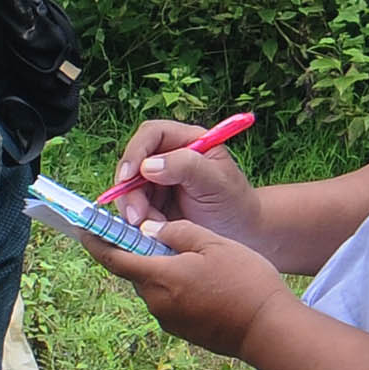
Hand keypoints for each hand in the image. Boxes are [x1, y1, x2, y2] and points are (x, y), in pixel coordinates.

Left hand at [92, 217, 290, 358]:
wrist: (269, 330)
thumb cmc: (244, 281)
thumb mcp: (212, 242)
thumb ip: (176, 232)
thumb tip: (150, 231)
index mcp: (157, 278)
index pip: (113, 258)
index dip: (96, 241)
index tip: (84, 228)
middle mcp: (155, 303)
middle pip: (136, 272)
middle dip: (142, 252)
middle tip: (161, 233)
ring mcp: (168, 320)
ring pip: (155, 286)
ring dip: (164, 270)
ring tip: (196, 257)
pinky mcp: (183, 330)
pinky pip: (170, 302)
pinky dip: (177, 287)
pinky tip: (205, 280)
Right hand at [106, 118, 265, 240]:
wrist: (240, 234)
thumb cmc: (234, 203)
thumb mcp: (216, 182)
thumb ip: (186, 167)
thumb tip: (147, 166)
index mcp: (187, 141)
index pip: (151, 134)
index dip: (135, 151)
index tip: (128, 176)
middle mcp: (168, 157)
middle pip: (132, 163)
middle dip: (129, 190)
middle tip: (136, 217)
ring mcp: (158, 180)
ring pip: (127, 189)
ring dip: (132, 209)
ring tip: (152, 228)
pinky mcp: (152, 203)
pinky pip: (132, 208)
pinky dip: (137, 221)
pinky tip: (153, 231)